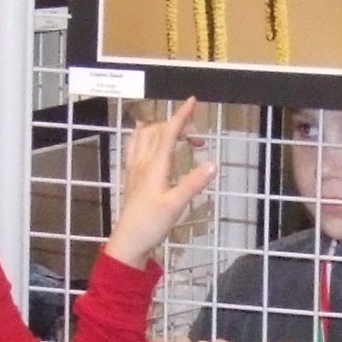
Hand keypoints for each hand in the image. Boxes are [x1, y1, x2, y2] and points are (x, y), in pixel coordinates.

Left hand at [104, 97, 216, 267]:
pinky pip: (135, 147)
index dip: (181, 115)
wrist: (129, 240)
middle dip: (177, 124)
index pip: (169, 133)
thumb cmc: (151, 224)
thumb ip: (193, 183)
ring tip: (177, 131)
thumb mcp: (176, 205)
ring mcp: (135, 168)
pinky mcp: (132, 176)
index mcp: (155, 166)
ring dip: (161, 128)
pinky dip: (142, 135)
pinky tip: (141, 132)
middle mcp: (143, 163)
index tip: (192, 100)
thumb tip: (212, 164)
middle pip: (158, 131)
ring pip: (145, 136)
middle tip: (198, 134)